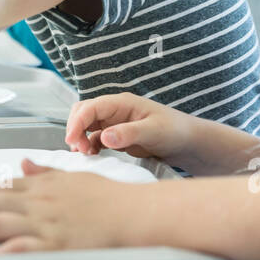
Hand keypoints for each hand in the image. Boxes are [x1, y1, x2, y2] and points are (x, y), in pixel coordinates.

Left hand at [0, 159, 144, 253]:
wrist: (134, 214)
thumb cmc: (110, 199)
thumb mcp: (76, 177)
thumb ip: (46, 174)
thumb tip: (24, 164)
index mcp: (43, 185)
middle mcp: (39, 201)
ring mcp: (45, 223)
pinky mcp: (54, 245)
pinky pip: (16, 248)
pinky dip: (0, 254)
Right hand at [64, 92, 201, 165]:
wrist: (188, 142)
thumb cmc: (175, 131)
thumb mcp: (153, 132)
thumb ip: (128, 134)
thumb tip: (104, 137)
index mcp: (122, 103)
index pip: (91, 107)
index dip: (77, 122)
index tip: (72, 140)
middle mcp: (115, 110)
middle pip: (83, 112)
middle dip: (75, 128)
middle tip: (78, 149)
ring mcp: (115, 122)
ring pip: (87, 125)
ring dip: (80, 137)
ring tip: (85, 154)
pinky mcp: (117, 135)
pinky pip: (95, 137)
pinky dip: (89, 145)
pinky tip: (92, 155)